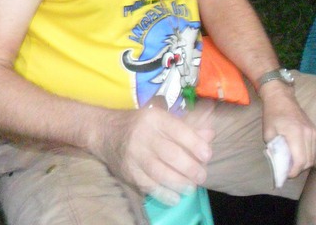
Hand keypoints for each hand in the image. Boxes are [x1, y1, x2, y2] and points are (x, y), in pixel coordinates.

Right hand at [95, 100, 214, 202]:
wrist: (104, 132)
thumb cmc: (140, 125)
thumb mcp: (162, 120)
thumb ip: (187, 128)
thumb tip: (210, 135)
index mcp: (155, 118)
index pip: (178, 130)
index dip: (195, 144)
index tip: (207, 155)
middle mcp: (143, 135)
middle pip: (170, 154)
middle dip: (190, 167)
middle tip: (202, 176)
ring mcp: (134, 154)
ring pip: (159, 172)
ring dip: (179, 182)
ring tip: (191, 187)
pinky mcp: (127, 171)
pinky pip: (147, 185)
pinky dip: (163, 193)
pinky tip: (175, 197)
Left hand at [259, 82, 315, 179]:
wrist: (281, 97)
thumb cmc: (272, 115)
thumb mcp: (268, 134)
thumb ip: (275, 151)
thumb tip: (280, 165)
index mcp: (295, 133)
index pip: (300, 161)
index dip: (293, 172)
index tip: (285, 174)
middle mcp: (308, 133)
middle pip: (308, 161)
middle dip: (298, 170)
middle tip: (287, 170)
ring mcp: (314, 132)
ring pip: (313, 157)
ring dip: (303, 164)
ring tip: (292, 163)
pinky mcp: (315, 131)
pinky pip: (314, 149)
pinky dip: (307, 156)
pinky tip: (298, 155)